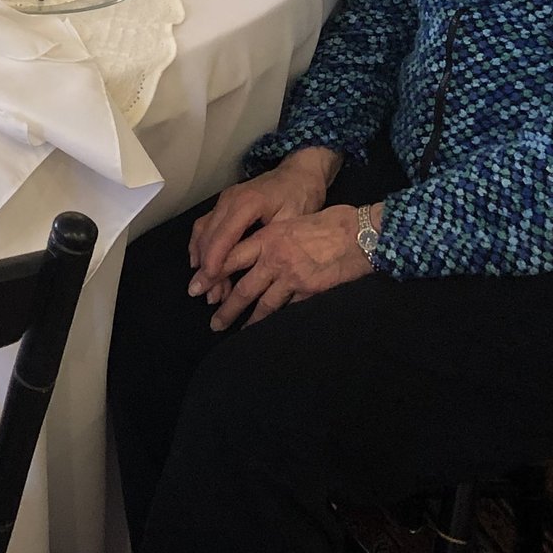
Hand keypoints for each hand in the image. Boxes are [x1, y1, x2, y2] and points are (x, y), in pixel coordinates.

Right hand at [188, 147, 337, 295]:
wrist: (300, 173)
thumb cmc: (301, 197)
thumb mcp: (293, 220)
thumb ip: (273, 242)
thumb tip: (258, 270)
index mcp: (248, 203)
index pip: (225, 236)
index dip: (215, 260)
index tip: (210, 282)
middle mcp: (230, 200)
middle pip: (210, 236)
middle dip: (205, 267)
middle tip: (204, 293)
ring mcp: (224, 200)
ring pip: (203, 231)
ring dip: (201, 258)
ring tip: (205, 285)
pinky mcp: (224, 203)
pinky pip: (205, 224)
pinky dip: (200, 245)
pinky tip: (199, 263)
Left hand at [202, 203, 373, 330]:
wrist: (356, 234)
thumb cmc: (324, 223)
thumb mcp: (288, 222)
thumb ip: (268, 240)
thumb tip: (247, 256)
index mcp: (267, 239)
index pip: (230, 259)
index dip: (211, 275)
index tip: (197, 287)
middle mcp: (274, 259)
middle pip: (243, 289)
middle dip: (225, 308)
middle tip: (212, 322)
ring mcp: (292, 278)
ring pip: (262, 304)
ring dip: (247, 320)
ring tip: (235, 330)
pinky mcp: (308, 292)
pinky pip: (286, 309)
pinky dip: (275, 319)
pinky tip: (267, 328)